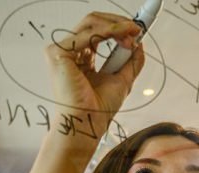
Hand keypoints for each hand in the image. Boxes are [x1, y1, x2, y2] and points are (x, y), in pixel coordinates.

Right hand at [45, 12, 144, 134]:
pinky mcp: (58, 54)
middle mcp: (70, 52)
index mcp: (81, 58)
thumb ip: (131, 59)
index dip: (118, 27)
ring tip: (133, 35)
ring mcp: (61, 52)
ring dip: (116, 26)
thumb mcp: (123, 79)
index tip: (138, 30)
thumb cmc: (99, 109)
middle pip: (93, 22)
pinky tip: (123, 36)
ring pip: (91, 23)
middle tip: (137, 29)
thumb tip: (140, 41)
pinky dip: (108, 32)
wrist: (89, 124)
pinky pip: (86, 34)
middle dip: (119, 22)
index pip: (98, 31)